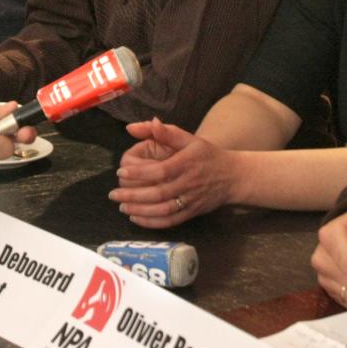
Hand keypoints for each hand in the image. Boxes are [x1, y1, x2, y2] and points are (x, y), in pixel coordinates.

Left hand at [109, 118, 239, 227]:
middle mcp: (188, 184)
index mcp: (186, 163)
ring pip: (163, 211)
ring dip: (140, 210)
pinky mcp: (191, 213)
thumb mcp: (189, 139)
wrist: (233, 177)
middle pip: (158, 193)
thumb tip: (141, 124)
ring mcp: (190, 201)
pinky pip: (170, 222)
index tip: (121, 171)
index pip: (160, 170)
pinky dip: (152, 223)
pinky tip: (136, 218)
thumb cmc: (207, 155)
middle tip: (113, 194)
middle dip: (133, 195)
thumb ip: (165, 132)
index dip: (139, 172)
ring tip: (122, 206)